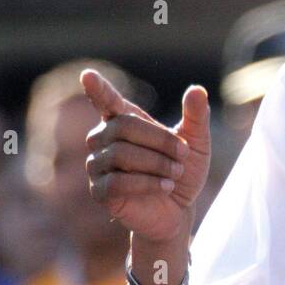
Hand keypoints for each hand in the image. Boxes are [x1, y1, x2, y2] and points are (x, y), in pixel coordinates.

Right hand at [81, 69, 211, 246]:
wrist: (179, 210)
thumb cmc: (183, 171)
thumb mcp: (197, 143)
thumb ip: (196, 117)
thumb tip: (197, 90)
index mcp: (124, 120)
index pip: (106, 100)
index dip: (97, 89)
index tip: (88, 75)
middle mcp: (104, 139)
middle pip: (123, 126)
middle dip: (160, 140)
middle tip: (183, 154)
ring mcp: (98, 165)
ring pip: (121, 154)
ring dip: (157, 164)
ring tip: (175, 174)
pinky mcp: (100, 191)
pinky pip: (117, 182)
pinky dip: (147, 184)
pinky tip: (164, 187)